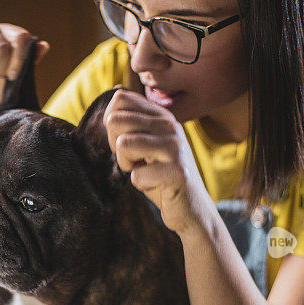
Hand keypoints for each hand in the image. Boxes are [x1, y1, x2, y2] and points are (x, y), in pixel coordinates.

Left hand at [104, 89, 215, 236]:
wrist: (191, 207)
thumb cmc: (161, 176)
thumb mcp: (145, 144)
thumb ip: (132, 123)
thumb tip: (114, 97)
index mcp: (161, 116)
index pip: (120, 100)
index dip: (112, 125)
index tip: (128, 143)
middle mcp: (170, 125)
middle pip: (115, 120)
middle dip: (116, 147)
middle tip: (136, 161)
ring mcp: (175, 147)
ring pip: (123, 144)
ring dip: (128, 165)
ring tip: (146, 171)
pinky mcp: (177, 171)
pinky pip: (136, 175)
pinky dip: (141, 184)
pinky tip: (157, 185)